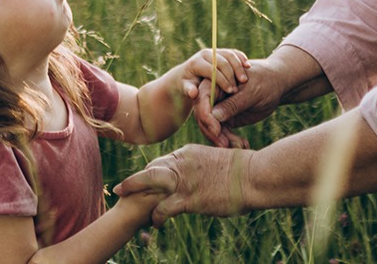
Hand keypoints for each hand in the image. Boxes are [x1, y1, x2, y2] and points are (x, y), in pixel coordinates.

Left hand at [113, 145, 253, 225]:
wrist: (253, 176)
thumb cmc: (244, 171)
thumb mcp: (219, 160)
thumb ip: (205, 165)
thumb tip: (204, 174)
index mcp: (189, 152)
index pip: (163, 161)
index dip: (152, 172)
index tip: (146, 182)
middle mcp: (182, 162)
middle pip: (151, 169)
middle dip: (136, 180)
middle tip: (123, 188)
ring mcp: (184, 180)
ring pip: (149, 182)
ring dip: (134, 189)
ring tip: (123, 196)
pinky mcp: (188, 198)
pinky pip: (163, 208)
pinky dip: (155, 216)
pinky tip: (155, 223)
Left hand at [179, 48, 247, 99]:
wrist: (188, 73)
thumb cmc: (187, 84)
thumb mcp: (186, 88)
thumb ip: (189, 90)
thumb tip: (193, 94)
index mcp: (196, 62)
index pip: (211, 70)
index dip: (222, 80)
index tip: (230, 91)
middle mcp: (205, 54)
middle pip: (222, 62)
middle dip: (231, 75)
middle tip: (238, 88)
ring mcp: (214, 51)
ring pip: (229, 55)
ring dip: (238, 66)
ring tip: (244, 80)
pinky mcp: (221, 52)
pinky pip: (233, 52)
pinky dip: (241, 58)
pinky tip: (248, 66)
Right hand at [192, 54, 295, 146]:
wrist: (277, 85)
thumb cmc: (265, 81)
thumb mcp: (251, 92)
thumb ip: (233, 103)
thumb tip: (214, 116)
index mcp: (216, 82)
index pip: (202, 99)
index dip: (206, 116)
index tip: (217, 131)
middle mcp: (214, 95)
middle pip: (204, 116)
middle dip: (213, 133)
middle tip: (225, 145)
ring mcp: (219, 108)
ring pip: (212, 127)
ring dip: (222, 140)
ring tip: (240, 146)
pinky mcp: (227, 119)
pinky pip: (223, 133)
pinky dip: (230, 141)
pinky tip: (243, 144)